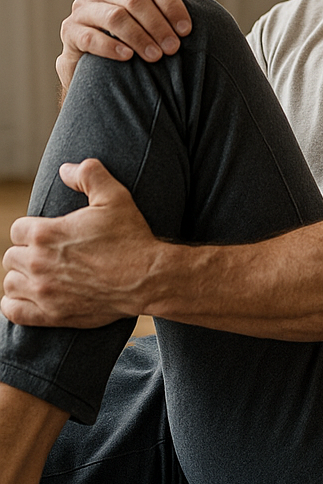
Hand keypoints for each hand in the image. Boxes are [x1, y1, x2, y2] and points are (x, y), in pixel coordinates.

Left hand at [2, 160, 158, 327]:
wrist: (149, 278)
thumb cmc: (132, 238)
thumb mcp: (116, 198)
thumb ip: (89, 176)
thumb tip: (65, 168)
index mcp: (46, 233)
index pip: (17, 230)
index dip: (32, 230)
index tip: (49, 235)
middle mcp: (38, 262)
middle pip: (11, 256)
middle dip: (27, 253)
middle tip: (50, 255)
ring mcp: (43, 291)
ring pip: (11, 283)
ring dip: (22, 278)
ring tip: (41, 276)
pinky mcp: (51, 314)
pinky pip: (13, 311)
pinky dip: (15, 304)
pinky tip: (30, 296)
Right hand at [57, 0, 206, 90]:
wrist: (108, 63)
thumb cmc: (144, 29)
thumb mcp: (164, 9)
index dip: (172, 5)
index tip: (186, 30)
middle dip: (158, 24)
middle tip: (174, 48)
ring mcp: (83, 7)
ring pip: (114, 17)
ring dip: (139, 37)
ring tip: (156, 57)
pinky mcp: (70, 31)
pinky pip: (89, 37)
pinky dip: (111, 47)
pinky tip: (129, 57)